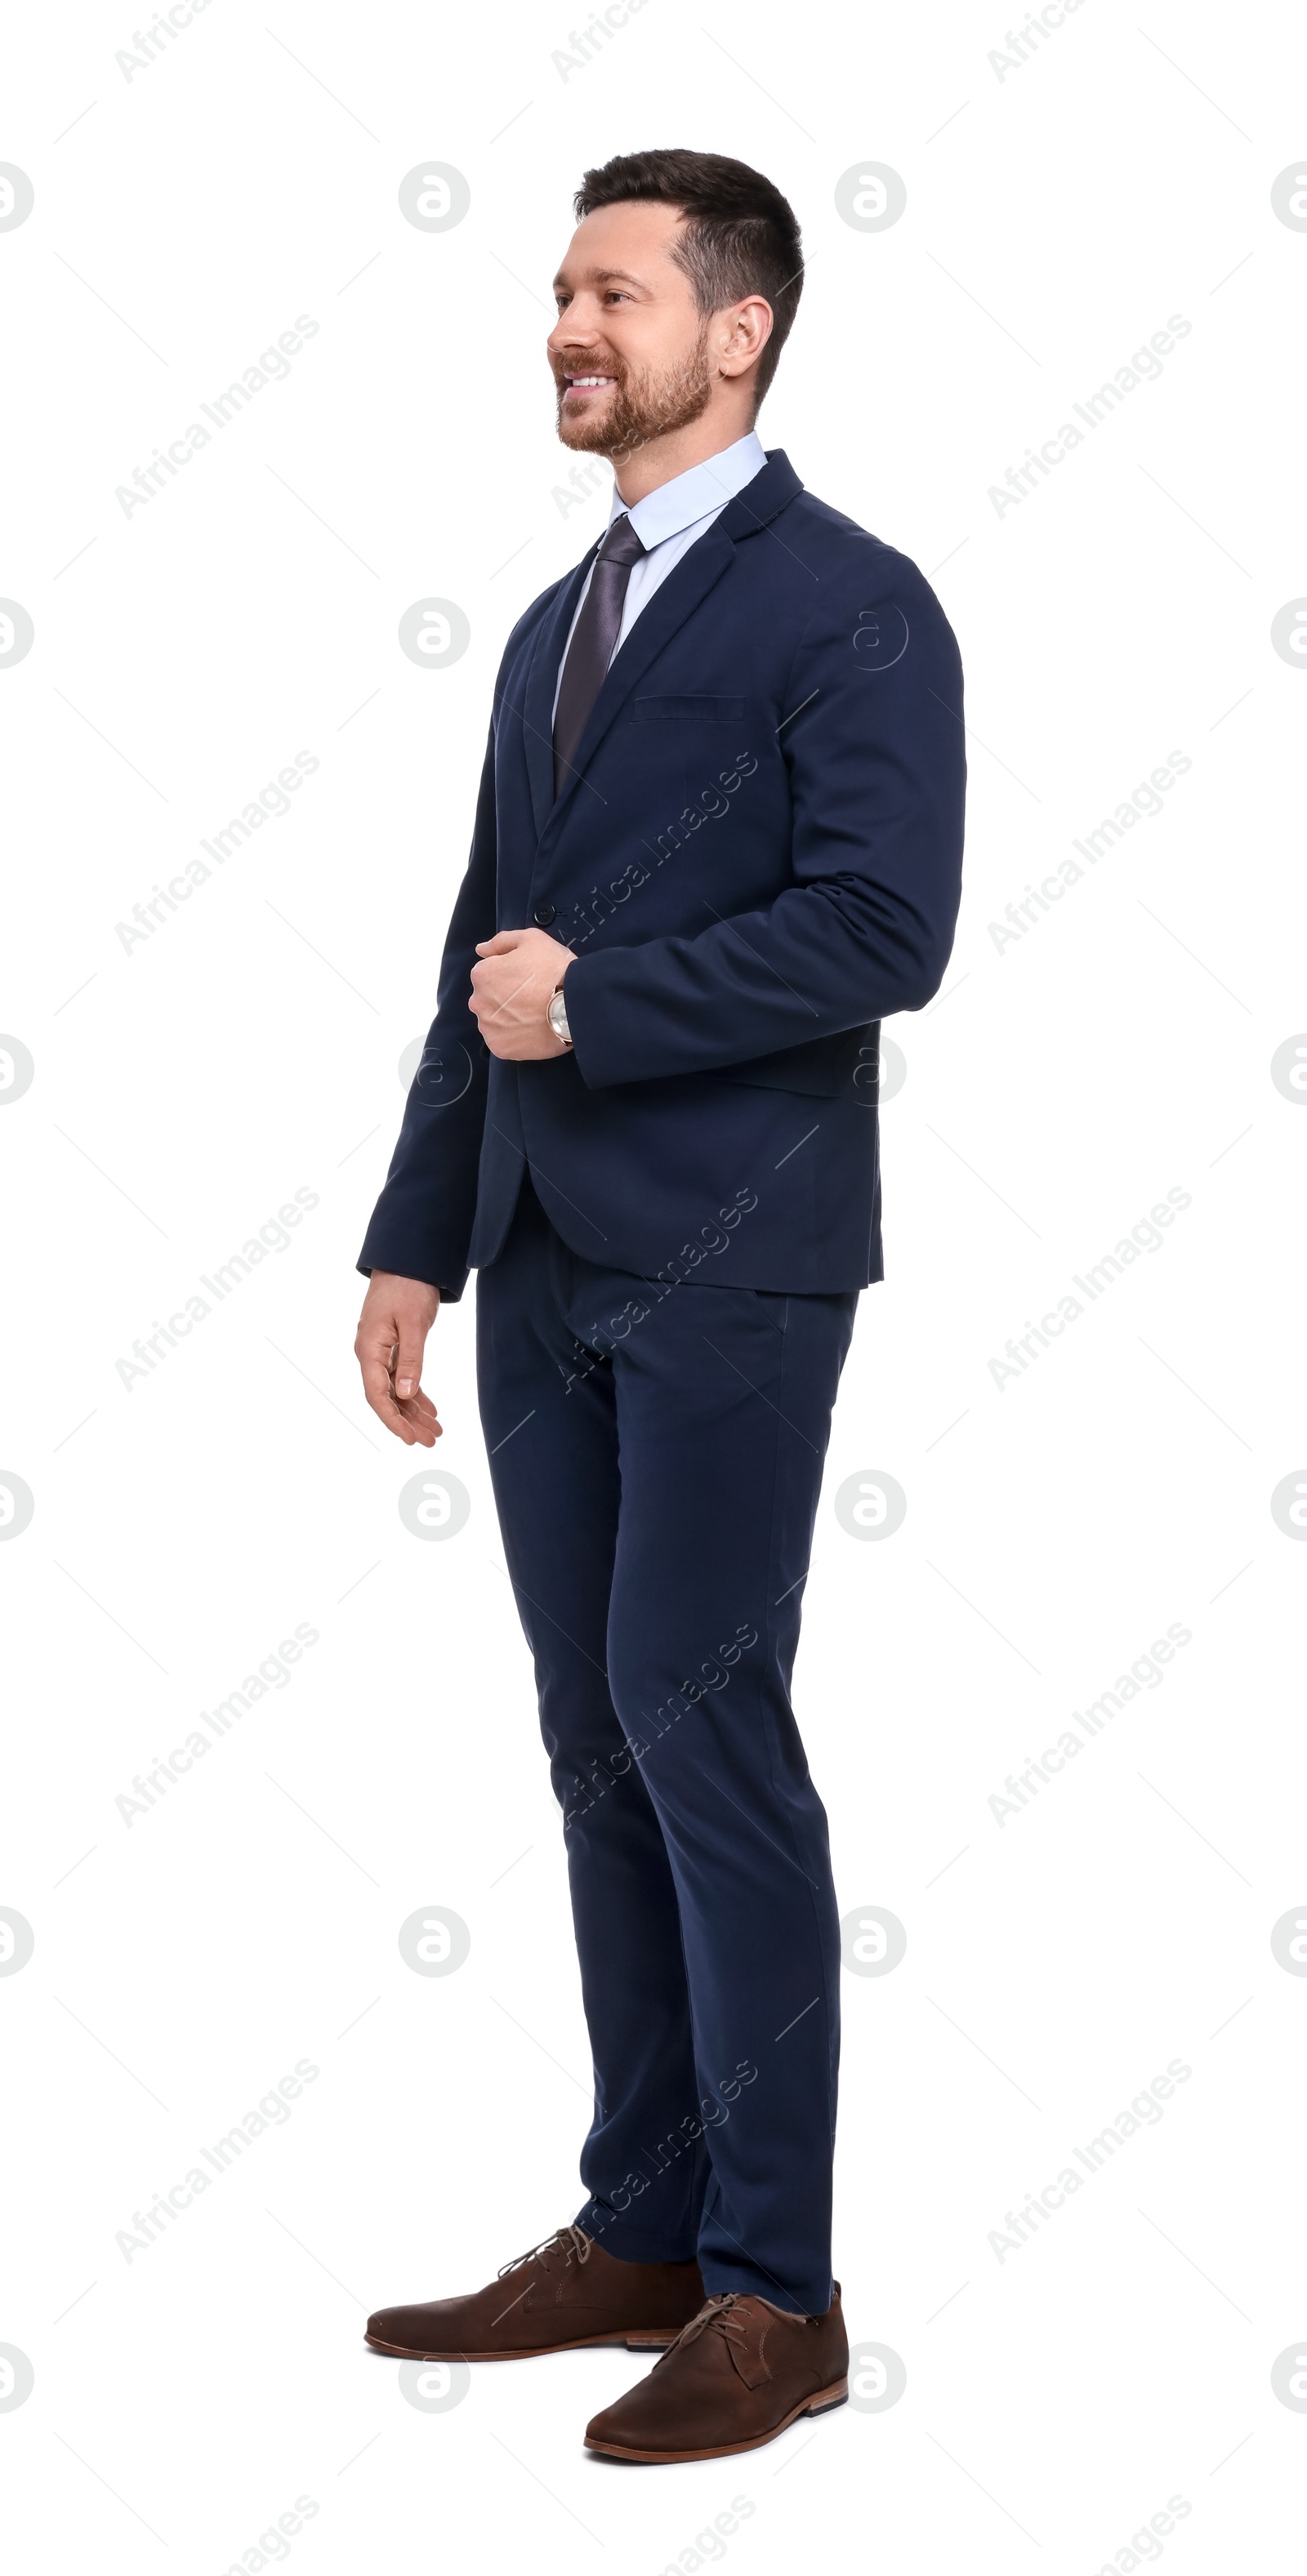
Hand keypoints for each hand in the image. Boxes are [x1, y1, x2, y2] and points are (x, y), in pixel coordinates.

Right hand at [355, 1270, 441, 1445]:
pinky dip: (416, 1393)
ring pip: (395, 1390)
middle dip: (408, 1421)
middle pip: (387, 1397)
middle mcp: (370, 1353)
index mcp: (369, 1349)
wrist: (406, 1259)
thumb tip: (408, 1394)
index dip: (393, 1420)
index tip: (410, 1438)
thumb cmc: (408, 1286)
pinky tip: (430, 1409)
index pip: (377, 1395)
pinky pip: (401, 1377)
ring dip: (414, 1411)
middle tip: (431, 1440)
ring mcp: (380, 1351)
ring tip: (435, 1430)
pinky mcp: (392, 1346)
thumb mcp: (413, 1323)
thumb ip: (411, 1360)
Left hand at [470, 928, 572, 1058]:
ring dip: (508, 1017)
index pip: (489, 972)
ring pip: (494, 1020)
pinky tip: (531, 1029)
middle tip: (532, 996)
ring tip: (533, 1014)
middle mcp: (478, 1002)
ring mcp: (488, 1028)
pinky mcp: (500, 1048)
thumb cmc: (554, 970)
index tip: (527, 978)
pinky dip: (514, 1037)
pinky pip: (503, 1041)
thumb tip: (481, 949)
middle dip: (505, 996)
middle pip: (489, 998)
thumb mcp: (531, 939)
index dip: (510, 973)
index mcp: (482, 974)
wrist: (575, 1005)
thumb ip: (501, 941)